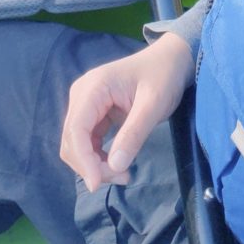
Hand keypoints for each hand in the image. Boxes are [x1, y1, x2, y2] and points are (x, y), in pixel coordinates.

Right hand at [60, 31, 194, 191]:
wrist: (171, 60)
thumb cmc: (164, 76)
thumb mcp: (154, 104)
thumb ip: (134, 134)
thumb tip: (114, 166)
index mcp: (93, 87)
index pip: (75, 130)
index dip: (83, 160)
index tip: (98, 184)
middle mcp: (82, 95)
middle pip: (72, 140)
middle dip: (91, 166)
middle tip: (123, 177)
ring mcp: (86, 104)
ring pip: (77, 145)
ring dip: (94, 165)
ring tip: (124, 174)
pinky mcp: (94, 113)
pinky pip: (87, 141)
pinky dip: (98, 158)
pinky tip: (118, 165)